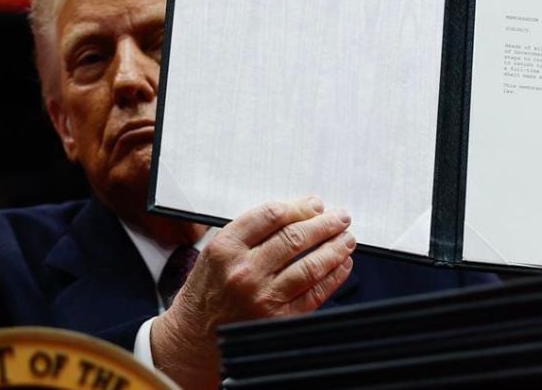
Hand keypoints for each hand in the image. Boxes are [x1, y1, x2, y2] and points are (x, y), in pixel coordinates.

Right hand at [151, 196, 354, 388]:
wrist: (194, 338)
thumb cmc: (207, 290)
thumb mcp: (215, 251)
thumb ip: (251, 231)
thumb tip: (298, 212)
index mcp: (226, 248)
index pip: (271, 216)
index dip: (300, 207)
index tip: (316, 204)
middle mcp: (244, 272)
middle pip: (295, 238)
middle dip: (325, 224)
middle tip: (340, 217)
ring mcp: (263, 297)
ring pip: (310, 266)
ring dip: (335, 249)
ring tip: (347, 238)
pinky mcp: (279, 319)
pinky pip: (315, 293)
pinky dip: (333, 276)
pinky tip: (342, 265)